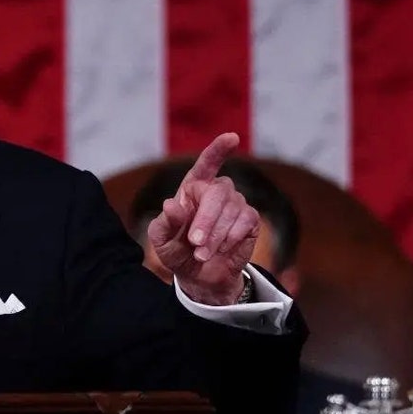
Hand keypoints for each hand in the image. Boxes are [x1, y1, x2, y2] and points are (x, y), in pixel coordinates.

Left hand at [146, 133, 258, 304]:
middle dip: (206, 219)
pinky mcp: (249, 220)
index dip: (218, 150)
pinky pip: (246, 221)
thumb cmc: (177, 251)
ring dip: (216, 235)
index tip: (232, 138)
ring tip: (202, 254)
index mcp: (192, 188)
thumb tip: (171, 204)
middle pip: (217, 192)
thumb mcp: (162, 240)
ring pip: (232, 209)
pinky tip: (222, 249)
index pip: (206, 163)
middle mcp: (215, 191)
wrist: (199, 275)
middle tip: (195, 242)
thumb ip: (165, 223)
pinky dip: (231, 237)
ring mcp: (235, 204)